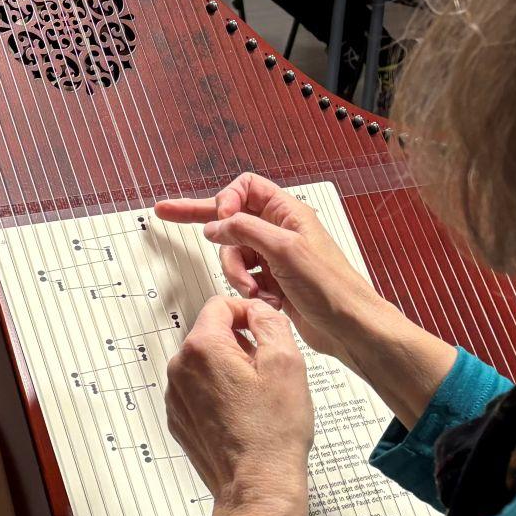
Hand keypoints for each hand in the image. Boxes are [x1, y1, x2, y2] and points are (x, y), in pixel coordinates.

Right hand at [155, 173, 456, 424]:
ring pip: (232, 253)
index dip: (227, 200)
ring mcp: (273, 257)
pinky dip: (246, 289)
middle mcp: (279, 231)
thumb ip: (245, 230)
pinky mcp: (271, 281)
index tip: (220, 221)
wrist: (350, 327)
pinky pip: (242, 278)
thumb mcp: (285, 249)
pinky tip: (264, 299)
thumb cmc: (333, 288)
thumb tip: (216, 223)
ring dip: (236, 273)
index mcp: (287, 214)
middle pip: (231, 217)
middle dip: (201, 219)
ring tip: (255, 289)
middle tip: (166, 211)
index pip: (246, 188)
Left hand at [167, 296, 313, 515]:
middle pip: (211, 335)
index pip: (220, 305)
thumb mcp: (286, 363)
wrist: (257, 485)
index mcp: (202, 348)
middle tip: (267, 371)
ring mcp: (176, 395)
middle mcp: (180, 369)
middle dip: (240, 344)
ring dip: (230, 370)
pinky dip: (219, 393)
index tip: (264, 330)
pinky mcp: (179, 418)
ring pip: (205, 364)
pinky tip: (242, 414)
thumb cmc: (273, 432)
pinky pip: (198, 391)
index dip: (248, 313)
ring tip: (257, 398)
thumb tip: (258, 310)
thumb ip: (269, 323)